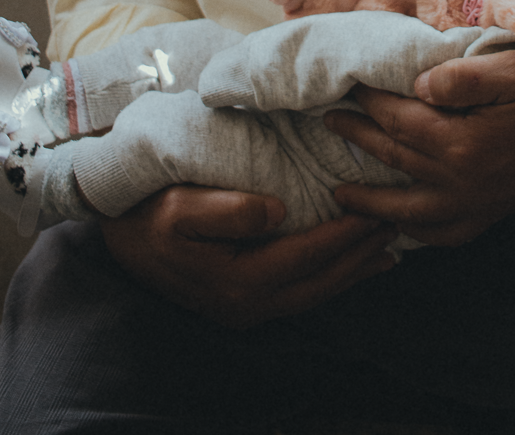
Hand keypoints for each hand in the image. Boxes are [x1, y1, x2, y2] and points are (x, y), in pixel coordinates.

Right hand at [100, 185, 397, 327]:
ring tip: (391, 241)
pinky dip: (336, 276)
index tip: (373, 207)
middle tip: (397, 220)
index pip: (306, 257)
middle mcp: (249, 303)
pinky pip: (304, 291)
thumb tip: (276, 210)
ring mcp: (249, 307)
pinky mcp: (248, 300)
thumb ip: (226, 208)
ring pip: (318, 291)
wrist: (116, 238)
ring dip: (355, 267)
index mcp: (237, 280)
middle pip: (321, 281)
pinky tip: (358, 262)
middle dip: (360, 252)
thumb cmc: (147, 215)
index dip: (343, 233)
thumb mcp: (178, 207)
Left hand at [325, 24, 514, 245]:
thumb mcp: (512, 68)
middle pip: (396, 160)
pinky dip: (417, 234)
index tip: (346, 83)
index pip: (400, 119)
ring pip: (411, 211)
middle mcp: (464, 183)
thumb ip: (460, 77)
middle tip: (327, 123)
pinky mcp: (495, 212)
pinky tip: (401, 228)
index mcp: (462, 143)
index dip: (370, 100)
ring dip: (373, 201)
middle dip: (359, 140)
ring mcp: (480, 204)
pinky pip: (445, 234)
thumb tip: (417, 85)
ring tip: (340, 191)